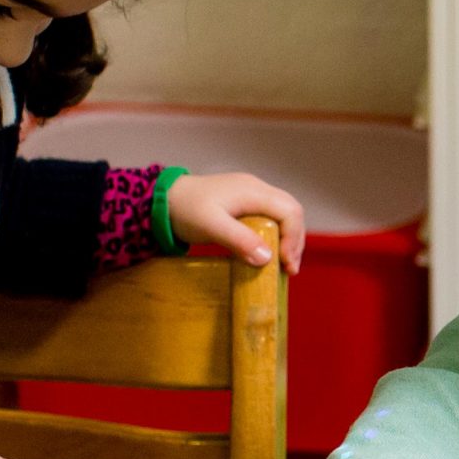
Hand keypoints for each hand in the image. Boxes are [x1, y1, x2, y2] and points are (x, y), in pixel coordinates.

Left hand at [166, 171, 306, 272]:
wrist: (163, 199)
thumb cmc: (185, 210)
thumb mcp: (211, 227)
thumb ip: (239, 240)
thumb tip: (268, 258)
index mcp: (253, 191)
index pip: (290, 211)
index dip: (293, 238)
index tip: (285, 263)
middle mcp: (257, 189)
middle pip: (292, 212)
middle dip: (295, 241)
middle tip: (289, 269)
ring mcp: (251, 195)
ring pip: (284, 215)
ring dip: (288, 239)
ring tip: (283, 265)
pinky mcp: (244, 204)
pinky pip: (271, 218)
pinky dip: (277, 236)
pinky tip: (270, 253)